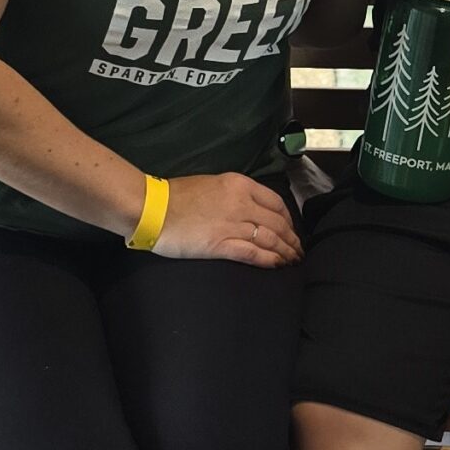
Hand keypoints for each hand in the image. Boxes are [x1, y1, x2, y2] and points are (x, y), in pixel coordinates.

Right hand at [152, 172, 301, 266]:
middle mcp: (241, 203)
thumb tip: (249, 208)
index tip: (291, 229)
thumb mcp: (212, 184)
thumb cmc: (175, 195)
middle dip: (291, 238)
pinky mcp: (222, 245)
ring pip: (270, 239)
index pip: (275, 202)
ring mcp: (232, 224)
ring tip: (292, 260)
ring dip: (285, 251)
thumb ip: (233, 194)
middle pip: (277, 222)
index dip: (288, 218)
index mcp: (239, 185)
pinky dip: (269, 260)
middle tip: (297, 249)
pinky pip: (254, 253)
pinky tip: (277, 265)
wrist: (152, 208)